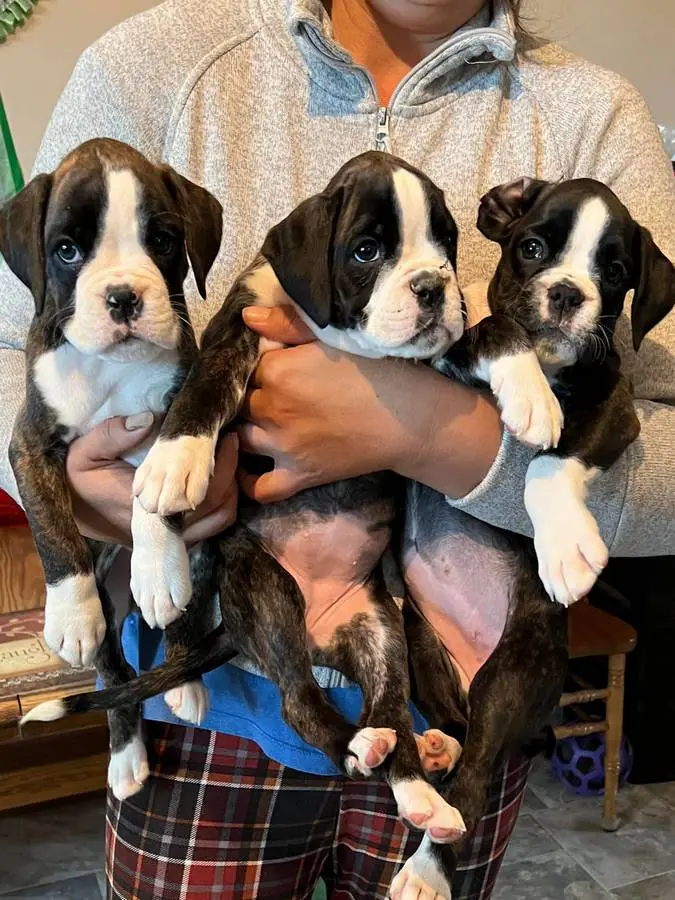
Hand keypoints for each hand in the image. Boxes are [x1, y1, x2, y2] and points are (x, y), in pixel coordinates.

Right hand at [66, 414, 237, 545]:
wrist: (71, 511)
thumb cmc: (77, 481)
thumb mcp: (83, 452)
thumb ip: (112, 435)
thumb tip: (148, 420)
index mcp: (145, 508)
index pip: (199, 494)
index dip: (221, 467)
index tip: (227, 437)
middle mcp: (162, 528)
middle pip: (217, 509)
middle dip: (231, 475)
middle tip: (233, 440)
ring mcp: (168, 537)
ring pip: (217, 521)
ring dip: (230, 491)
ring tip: (228, 457)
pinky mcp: (171, 538)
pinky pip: (209, 527)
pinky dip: (221, 504)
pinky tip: (218, 476)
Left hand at [239, 306, 502, 502]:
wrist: (411, 418)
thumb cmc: (379, 370)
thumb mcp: (333, 335)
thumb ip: (287, 323)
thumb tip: (246, 315)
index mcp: (276, 369)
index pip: (245, 366)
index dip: (256, 366)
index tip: (270, 367)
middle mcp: (271, 409)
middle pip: (240, 402)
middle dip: (249, 397)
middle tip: (270, 394)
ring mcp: (283, 446)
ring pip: (241, 439)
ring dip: (244, 431)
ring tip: (257, 423)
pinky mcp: (299, 476)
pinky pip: (260, 487)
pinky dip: (249, 481)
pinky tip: (251, 467)